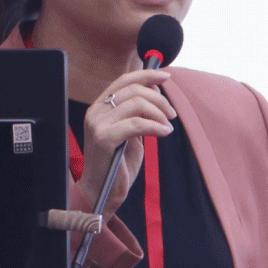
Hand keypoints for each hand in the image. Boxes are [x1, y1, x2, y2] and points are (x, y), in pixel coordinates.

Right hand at [78, 59, 174, 214]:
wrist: (102, 192)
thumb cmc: (117, 164)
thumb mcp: (130, 132)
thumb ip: (138, 112)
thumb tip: (155, 90)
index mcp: (99, 107)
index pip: (124, 81)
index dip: (147, 75)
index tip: (166, 76)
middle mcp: (95, 112)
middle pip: (134, 90)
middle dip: (159, 99)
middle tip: (172, 114)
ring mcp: (97, 125)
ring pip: (137, 104)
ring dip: (159, 113)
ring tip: (167, 127)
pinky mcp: (104, 139)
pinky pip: (137, 124)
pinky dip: (155, 126)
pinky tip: (164, 133)